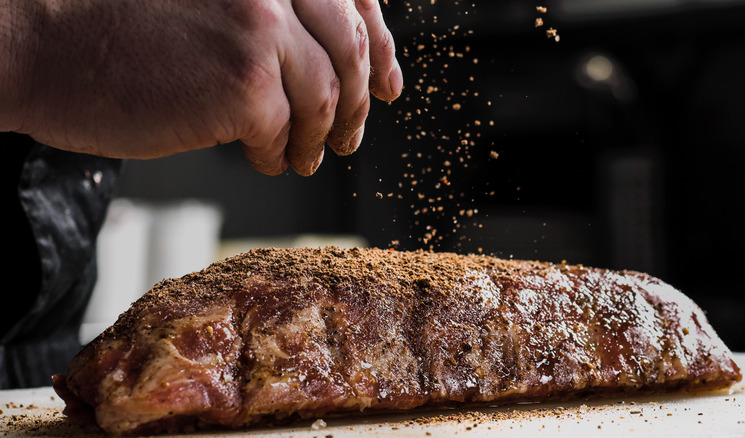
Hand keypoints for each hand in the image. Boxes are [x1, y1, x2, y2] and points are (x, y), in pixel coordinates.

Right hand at [2, 0, 402, 175]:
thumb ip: (270, 18)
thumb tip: (330, 65)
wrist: (42, 42)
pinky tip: (267, 159)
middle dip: (361, 101)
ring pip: (328, 96)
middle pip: (351, 48)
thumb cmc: (113, 22)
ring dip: (322, 136)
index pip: (353, 0)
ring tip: (305, 158)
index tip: (390, 84)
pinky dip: (283, 152)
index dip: (381, 46)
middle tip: (352, 136)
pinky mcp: (242, 82)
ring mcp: (262, 27)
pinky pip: (288, 130)